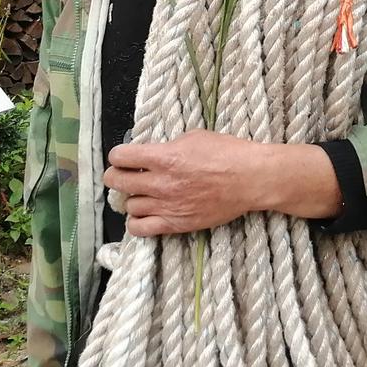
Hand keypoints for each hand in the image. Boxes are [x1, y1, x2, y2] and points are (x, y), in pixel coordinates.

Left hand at [104, 133, 341, 234]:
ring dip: (132, 198)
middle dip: (116, 176)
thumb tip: (151, 154)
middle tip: (123, 175)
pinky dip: (136, 222)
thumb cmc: (227, 153)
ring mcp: (168, 206)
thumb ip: (168, 147)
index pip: (121, 157)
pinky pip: (141, 229)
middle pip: (118, 182)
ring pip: (129, 206)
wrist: (250, 179)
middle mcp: (161, 183)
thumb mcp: (194, 137)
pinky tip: (144, 214)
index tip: (123, 157)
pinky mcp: (177, 224)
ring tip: (141, 194)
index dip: (118, 155)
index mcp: (164, 157)